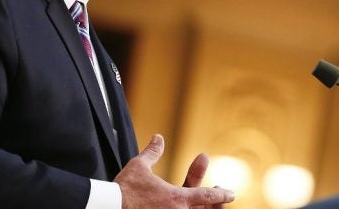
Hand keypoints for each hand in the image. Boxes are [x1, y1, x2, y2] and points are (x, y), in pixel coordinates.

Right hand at [115, 135, 234, 208]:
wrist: (108, 206)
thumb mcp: (139, 166)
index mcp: (176, 198)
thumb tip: (158, 137)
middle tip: (220, 197)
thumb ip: (152, 152)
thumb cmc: (124, 189)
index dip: (221, 195)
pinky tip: (185, 207)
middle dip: (215, 204)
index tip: (230, 193)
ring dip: (201, 208)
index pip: (207, 196)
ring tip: (205, 202)